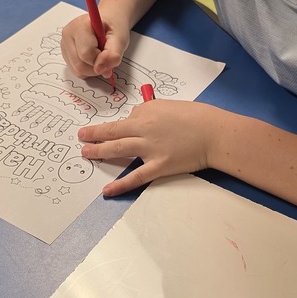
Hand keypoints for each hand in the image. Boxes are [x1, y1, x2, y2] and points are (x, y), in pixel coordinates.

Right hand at [61, 13, 129, 80]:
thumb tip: (102, 71)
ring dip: (93, 70)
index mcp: (80, 25)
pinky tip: (93, 58)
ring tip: (100, 56)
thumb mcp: (120, 39)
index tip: (110, 53)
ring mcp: (64, 44)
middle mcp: (68, 34)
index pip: (86, 54)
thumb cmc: (113, 28)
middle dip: (97, 67)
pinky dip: (87, 70)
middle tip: (106, 56)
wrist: (107, 22)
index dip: (101, 60)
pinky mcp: (65, 53)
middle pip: (80, 65)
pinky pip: (76, 71)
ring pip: (77, 70)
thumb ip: (113, 55)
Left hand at [77, 100, 223, 196]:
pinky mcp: (158, 166)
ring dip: (98, 151)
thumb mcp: (172, 106)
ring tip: (85, 153)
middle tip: (81, 136)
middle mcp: (144, 128)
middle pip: (112, 131)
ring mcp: (150, 148)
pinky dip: (120, 184)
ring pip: (117, 149)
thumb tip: (140, 120)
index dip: (126, 122)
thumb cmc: (199, 117)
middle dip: (94, 133)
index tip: (126, 126)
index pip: (128, 117)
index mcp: (148, 112)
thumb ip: (154, 113)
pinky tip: (106, 190)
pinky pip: (135, 176)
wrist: (215, 134)